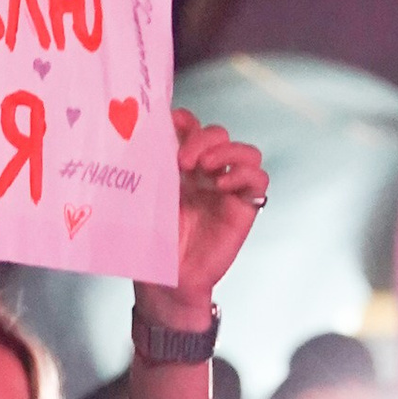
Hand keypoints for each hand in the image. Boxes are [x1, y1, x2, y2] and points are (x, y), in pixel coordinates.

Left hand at [136, 107, 267, 330]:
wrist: (168, 278)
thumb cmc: (154, 240)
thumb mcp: (149, 197)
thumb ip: (151, 167)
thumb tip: (138, 133)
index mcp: (181, 166)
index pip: (192, 126)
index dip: (184, 119)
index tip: (169, 123)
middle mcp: (207, 173)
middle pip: (218, 134)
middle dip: (202, 138)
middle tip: (183, 160)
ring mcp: (228, 188)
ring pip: (246, 151)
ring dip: (227, 151)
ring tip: (205, 166)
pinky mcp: (245, 207)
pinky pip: (259, 179)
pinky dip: (244, 174)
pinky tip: (221, 185)